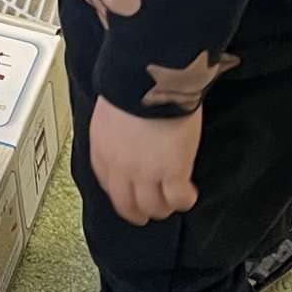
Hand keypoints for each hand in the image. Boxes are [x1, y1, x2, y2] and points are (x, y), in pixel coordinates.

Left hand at [88, 96, 201, 225]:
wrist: (147, 79)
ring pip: (154, 207)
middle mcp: (119, 168)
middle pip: (127, 206)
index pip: (107, 185)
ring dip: (164, 207)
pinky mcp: (172, 172)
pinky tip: (189, 193)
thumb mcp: (110, 112)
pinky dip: (184, 200)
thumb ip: (114, 133)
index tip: (129, 193)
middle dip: (139, 212)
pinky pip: (178, 199)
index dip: (121, 193)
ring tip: (173, 201)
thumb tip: (123, 136)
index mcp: (102, 151)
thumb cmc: (130, 85)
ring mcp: (145, 174)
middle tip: (150, 210)